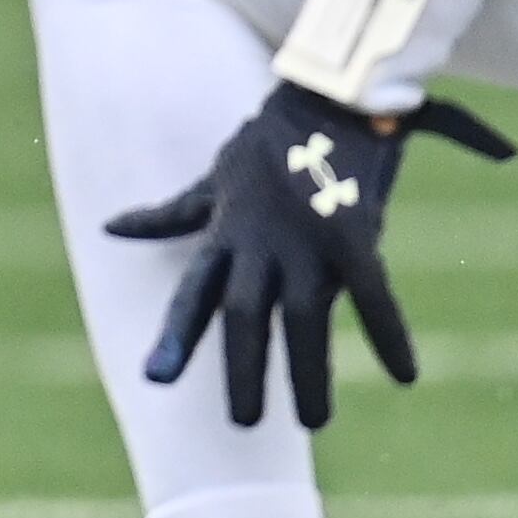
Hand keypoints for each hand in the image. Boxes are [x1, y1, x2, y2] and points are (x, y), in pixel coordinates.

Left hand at [109, 88, 517, 428]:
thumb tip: (111, 227)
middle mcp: (261, 243)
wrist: (325, 92)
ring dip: (309, 372)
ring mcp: (308, 240)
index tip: (155, 380)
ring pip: (304, 320)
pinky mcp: (355, 234)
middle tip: (244, 424)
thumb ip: (170, 215)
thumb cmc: (266, 142)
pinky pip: (373, 294)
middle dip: (243, 372)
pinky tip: (405, 375)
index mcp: (226, 234)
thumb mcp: (212, 181)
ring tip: (313, 422)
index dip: (177, 336)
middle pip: (246, 318)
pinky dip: (388, 333)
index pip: (194, 293)